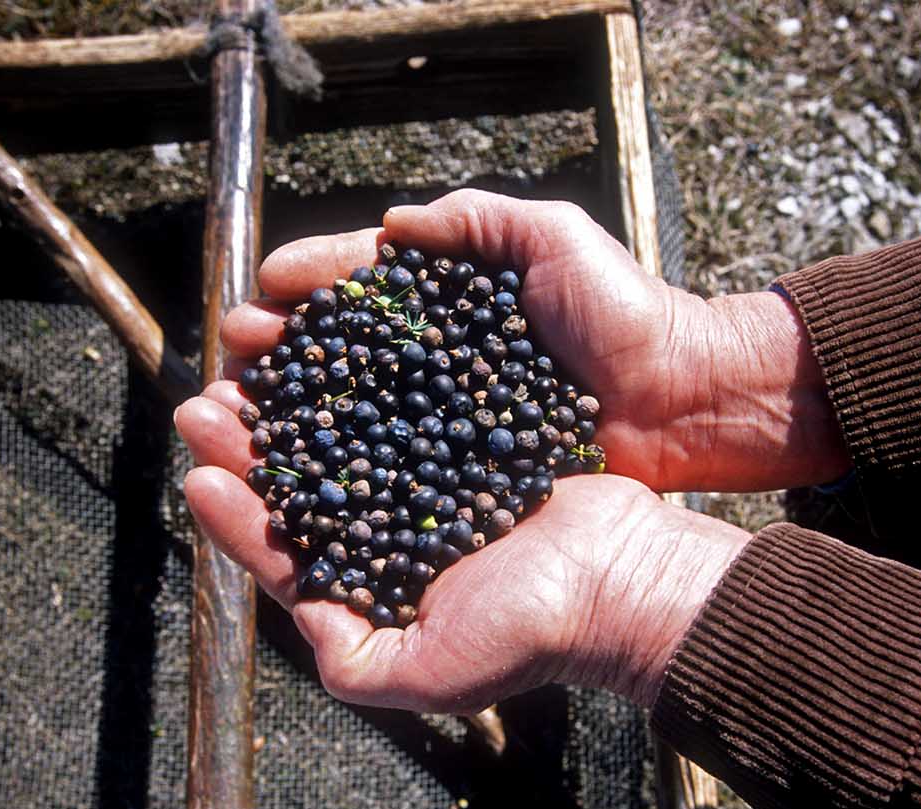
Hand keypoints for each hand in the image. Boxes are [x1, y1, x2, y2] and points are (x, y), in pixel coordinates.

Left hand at [174, 405, 749, 710]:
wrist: (624, 576)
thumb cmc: (533, 633)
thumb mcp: (434, 672)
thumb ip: (356, 663)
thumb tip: (299, 621)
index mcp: (371, 590)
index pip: (284, 554)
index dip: (235, 518)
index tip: (197, 474)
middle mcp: (389, 536)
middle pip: (299, 487)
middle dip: (246, 447)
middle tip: (203, 402)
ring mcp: (423, 486)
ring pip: (338, 438)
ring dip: (289, 404)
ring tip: (247, 364)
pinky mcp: (461, 441)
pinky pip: (398, 405)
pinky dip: (358, 379)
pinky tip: (328, 348)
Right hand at [217, 189, 849, 492]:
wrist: (686, 401)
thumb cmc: (627, 313)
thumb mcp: (555, 238)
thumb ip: (477, 220)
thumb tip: (392, 226)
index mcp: (450, 302)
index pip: (362, 285)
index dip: (310, 283)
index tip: (265, 291)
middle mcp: (437, 362)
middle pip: (339, 354)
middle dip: (280, 352)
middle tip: (234, 356)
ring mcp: (447, 422)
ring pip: (350, 415)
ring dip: (289, 415)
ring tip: (237, 414)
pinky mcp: (464, 477)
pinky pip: (391, 472)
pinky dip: (340, 471)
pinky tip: (297, 473)